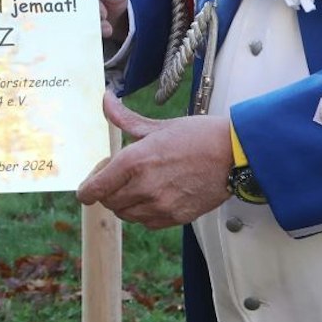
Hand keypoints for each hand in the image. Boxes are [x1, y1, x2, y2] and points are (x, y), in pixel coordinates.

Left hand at [75, 91, 232, 228]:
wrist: (234, 155)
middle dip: (107, 192)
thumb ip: (124, 118)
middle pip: (108, 202)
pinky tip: (153, 195)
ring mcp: (160, 205)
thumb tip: (105, 99)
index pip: (95, 188)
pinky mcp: (175, 217)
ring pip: (126, 214)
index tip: (87, 187)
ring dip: (125, 203)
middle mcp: (144, 187)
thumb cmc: (198, 136)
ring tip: (137, 185)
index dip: (86, 190)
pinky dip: (143, 212)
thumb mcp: (157, 125)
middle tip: (117, 178)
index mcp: (135, 161)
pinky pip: (146, 222)